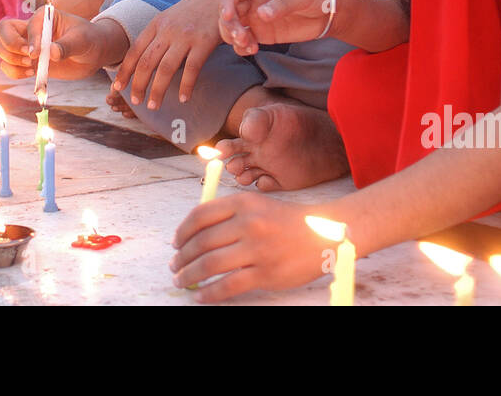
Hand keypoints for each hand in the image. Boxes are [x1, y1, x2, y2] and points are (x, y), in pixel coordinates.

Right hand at [0, 12, 121, 80]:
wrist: (93, 54)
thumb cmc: (89, 40)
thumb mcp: (82, 40)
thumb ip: (67, 46)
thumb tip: (52, 53)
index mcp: (43, 16)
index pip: (27, 26)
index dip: (29, 41)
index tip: (36, 54)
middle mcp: (31, 29)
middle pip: (2, 31)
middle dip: (10, 46)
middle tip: (29, 58)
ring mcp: (27, 45)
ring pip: (0, 48)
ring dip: (10, 60)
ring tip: (31, 67)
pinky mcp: (28, 61)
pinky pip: (8, 66)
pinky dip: (13, 72)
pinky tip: (31, 74)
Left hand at [115, 0, 226, 109]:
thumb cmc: (196, 10)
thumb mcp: (171, 17)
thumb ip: (159, 35)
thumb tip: (145, 61)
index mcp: (157, 23)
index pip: (134, 51)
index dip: (125, 71)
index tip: (118, 87)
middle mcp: (168, 30)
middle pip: (146, 62)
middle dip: (138, 85)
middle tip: (135, 102)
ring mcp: (186, 36)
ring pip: (165, 69)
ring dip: (157, 91)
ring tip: (153, 106)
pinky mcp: (204, 42)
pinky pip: (192, 69)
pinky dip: (186, 86)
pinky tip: (184, 99)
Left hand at [170, 192, 334, 302]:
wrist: (325, 233)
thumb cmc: (285, 221)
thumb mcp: (257, 205)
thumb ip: (228, 215)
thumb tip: (193, 236)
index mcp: (243, 203)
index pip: (200, 216)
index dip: (182, 232)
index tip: (175, 244)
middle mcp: (248, 223)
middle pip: (202, 242)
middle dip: (182, 257)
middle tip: (174, 266)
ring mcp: (257, 249)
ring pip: (210, 264)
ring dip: (190, 275)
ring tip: (182, 281)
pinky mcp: (265, 273)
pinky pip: (228, 285)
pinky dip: (209, 293)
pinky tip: (201, 297)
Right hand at [218, 0, 332, 54]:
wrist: (328, 13)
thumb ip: (282, 4)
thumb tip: (261, 14)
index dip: (226, 2)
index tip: (227, 16)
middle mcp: (253, 1)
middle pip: (228, 11)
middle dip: (229, 25)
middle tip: (240, 37)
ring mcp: (256, 18)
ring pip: (232, 27)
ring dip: (233, 37)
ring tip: (248, 45)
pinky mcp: (262, 34)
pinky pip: (243, 41)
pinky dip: (242, 47)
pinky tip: (253, 50)